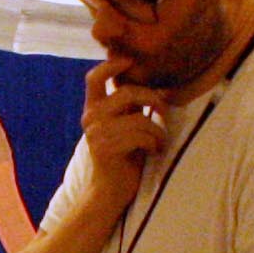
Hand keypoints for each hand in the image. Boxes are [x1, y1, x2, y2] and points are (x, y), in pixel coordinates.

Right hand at [80, 59, 168, 184]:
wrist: (109, 191)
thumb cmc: (123, 156)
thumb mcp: (123, 124)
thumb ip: (128, 105)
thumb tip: (153, 83)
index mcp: (93, 109)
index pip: (94, 78)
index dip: (112, 65)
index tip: (130, 61)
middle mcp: (90, 118)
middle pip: (127, 92)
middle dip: (151, 99)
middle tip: (162, 109)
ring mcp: (96, 133)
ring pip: (139, 118)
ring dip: (157, 130)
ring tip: (159, 140)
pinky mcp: (106, 149)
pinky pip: (141, 136)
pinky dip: (154, 143)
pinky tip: (154, 151)